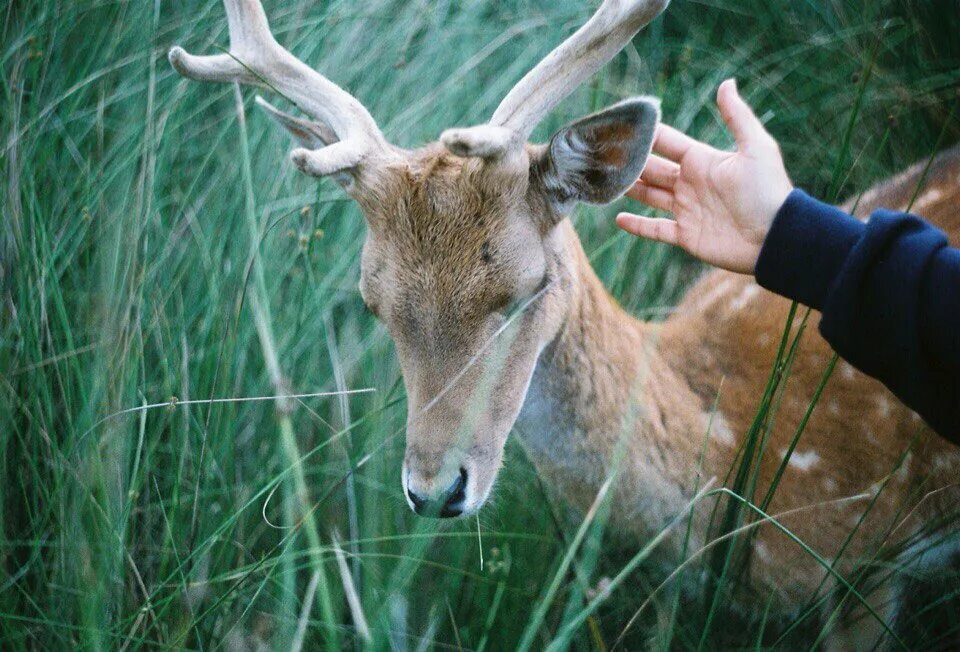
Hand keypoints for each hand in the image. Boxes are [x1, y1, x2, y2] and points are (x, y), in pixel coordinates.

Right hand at [616, 79, 793, 274]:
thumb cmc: (768, 191)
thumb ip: (737, 116)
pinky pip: (656, 229)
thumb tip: (726, 83)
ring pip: (649, 195)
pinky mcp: (686, 235)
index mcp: (702, 160)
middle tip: (602, 153)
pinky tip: (618, 218)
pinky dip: (637, 226)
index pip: (666, 143)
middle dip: (629, 161)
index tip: (619, 126)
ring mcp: (686, 210)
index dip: (644, 135)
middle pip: (652, 168)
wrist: (775, 237)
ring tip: (604, 180)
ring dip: (629, 188)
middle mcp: (690, 183)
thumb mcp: (755, 147)